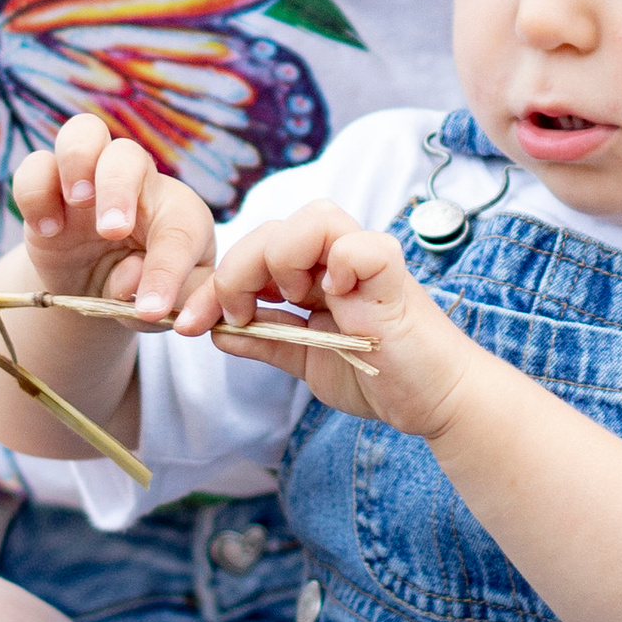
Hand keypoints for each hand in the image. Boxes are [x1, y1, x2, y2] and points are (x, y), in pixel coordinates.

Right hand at [13, 113, 215, 319]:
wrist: (100, 289)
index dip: (167, 270)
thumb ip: (170, 298)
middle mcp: (135, 184)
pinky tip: (47, 230)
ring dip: (77, 160)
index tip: (150, 308)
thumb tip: (133, 287)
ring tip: (77, 200)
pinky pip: (34, 167)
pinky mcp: (46, 192)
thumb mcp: (173, 304)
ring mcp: (87, 181)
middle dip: (118, 189)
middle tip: (112, 231)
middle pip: (128, 154)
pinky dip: (35, 193)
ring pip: (83, 132)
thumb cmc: (148, 289)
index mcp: (178, 213)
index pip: (179, 230)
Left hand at [180, 200, 500, 444]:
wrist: (434, 402)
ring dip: (281, 259)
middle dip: (233, 272)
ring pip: (312, 219)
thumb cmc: (378, 376)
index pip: (252, 250)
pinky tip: (331, 297)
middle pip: (271, 228)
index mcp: (313, 271)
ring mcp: (366, 261)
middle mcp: (337, 257)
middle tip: (232, 316)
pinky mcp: (394, 276)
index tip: (188, 323)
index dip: (214, 283)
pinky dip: (340, 264)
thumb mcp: (305, 359)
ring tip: (288, 303)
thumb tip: (213, 330)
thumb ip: (265, 340)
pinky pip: (361, 246)